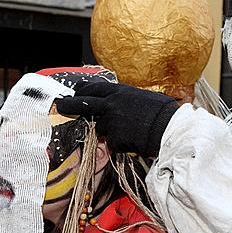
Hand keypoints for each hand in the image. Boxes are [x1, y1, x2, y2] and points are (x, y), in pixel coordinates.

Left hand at [55, 82, 177, 157]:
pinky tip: (133, 141)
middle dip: (70, 105)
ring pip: (100, 128)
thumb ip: (125, 99)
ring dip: (108, 131)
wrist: (169, 129)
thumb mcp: (142, 97)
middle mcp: (111, 105)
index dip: (82, 90)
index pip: (93, 88)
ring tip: (129, 131)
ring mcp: (111, 122)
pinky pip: (112, 143)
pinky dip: (119, 144)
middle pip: (83, 104)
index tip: (75, 92)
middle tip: (62, 106)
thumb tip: (117, 102)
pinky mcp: (114, 139)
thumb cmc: (162, 112)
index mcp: (119, 91)